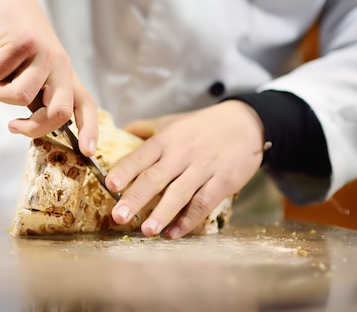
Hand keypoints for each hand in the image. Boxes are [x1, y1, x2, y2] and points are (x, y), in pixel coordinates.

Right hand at [0, 0, 97, 155]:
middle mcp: (60, 64)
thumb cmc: (14, 39)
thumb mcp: (31, 68)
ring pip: (18, 96)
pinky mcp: (25, 41)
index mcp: (64, 74)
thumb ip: (35, 93)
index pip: (85, 104)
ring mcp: (44, 53)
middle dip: (32, 128)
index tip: (88, 152)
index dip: (90, 130)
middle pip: (58, 112)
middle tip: (13, 126)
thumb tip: (31, 126)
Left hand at [105, 100, 265, 237]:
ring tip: (147, 230)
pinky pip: (204, 203)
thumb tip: (121, 131)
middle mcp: (181, 154)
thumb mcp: (172, 122)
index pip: (140, 156)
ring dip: (162, 213)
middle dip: (136, 198)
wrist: (246, 123)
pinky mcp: (223, 181)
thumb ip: (146, 129)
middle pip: (155, 178)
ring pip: (179, 193)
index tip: (110, 184)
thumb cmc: (202, 125)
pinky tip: (173, 233)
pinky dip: (189, 219)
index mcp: (166, 140)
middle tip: (119, 216)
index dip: (125, 171)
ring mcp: (202, 168)